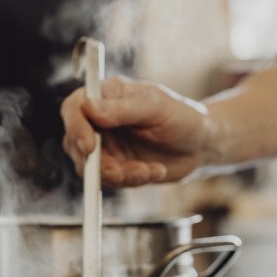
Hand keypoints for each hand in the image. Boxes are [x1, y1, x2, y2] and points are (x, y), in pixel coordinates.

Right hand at [60, 76, 214, 186]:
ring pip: (91, 168)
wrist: (201, 146)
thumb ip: (122, 109)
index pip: (74, 108)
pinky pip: (110, 181)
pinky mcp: (115, 167)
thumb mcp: (155, 108)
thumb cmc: (182, 117)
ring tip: (147, 171)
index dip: (75, 127)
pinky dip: (132, 180)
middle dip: (98, 162)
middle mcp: (100, 121)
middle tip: (121, 171)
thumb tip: (88, 108)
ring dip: (119, 174)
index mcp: (106, 96)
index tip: (90, 146)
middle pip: (75, 143)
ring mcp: (106, 146)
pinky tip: (154, 171)